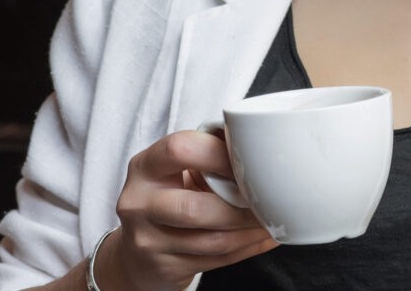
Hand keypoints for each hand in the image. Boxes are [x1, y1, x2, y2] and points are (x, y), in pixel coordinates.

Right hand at [98, 131, 278, 290]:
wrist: (137, 251)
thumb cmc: (168, 196)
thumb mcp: (174, 168)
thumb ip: (207, 152)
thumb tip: (257, 142)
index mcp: (145, 167)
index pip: (180, 150)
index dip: (220, 154)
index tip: (247, 161)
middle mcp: (139, 203)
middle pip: (195, 208)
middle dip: (241, 206)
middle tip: (268, 200)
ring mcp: (148, 241)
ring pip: (213, 240)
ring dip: (251, 230)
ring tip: (272, 219)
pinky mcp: (165, 268)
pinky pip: (218, 260)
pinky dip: (248, 247)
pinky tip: (262, 237)